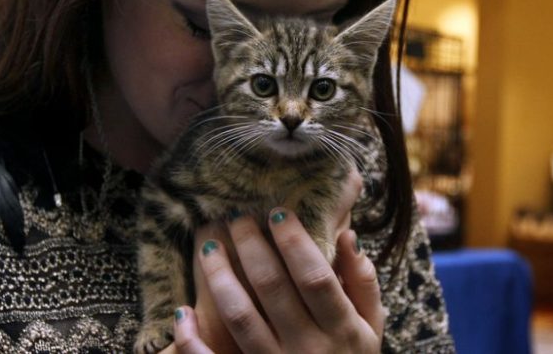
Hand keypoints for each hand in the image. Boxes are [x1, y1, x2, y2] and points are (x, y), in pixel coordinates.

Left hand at [165, 172, 384, 352]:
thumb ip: (362, 283)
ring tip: (208, 247)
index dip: (294, 242)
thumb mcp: (370, 327)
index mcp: (341, 330)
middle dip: (251, 246)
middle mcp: (308, 348)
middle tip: (237, 217)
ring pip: (240, 316)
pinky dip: (191, 339)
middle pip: (272, 288)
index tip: (277, 212)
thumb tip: (347, 235)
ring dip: (220, 277)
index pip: (314, 276)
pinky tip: (183, 311)